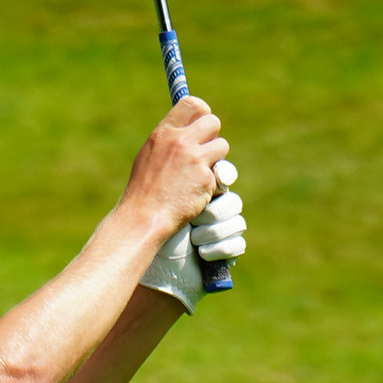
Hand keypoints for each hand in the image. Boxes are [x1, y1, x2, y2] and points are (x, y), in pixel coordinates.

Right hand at [113, 96, 230, 241]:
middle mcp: (181, 142)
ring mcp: (195, 160)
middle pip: (213, 121)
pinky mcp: (207, 179)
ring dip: (216, 159)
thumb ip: (170, 140)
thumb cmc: (145, 189)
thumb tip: (191, 129)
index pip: (192, 104)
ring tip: (198, 173)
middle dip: (212, 135)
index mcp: (164, 133)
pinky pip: (220, 174)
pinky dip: (212, 183)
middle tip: (203, 151)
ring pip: (222, 146)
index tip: (201, 123)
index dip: (202, 112)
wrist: (145, 216)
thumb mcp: (149, 155)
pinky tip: (195, 191)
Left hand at [140, 160, 247, 313]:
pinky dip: (217, 249)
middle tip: (199, 212)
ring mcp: (221, 232)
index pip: (225, 175)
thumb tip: (198, 129)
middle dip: (217, 206)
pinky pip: (235, 245)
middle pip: (233, 199)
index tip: (216, 178)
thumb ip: (181, 155)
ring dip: (212, 230)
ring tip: (194, 236)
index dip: (224, 175)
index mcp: (202, 190)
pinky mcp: (224, 253)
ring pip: (236, 222)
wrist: (147, 252)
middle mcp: (214, 209)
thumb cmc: (153, 219)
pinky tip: (201, 252)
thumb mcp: (165, 178)